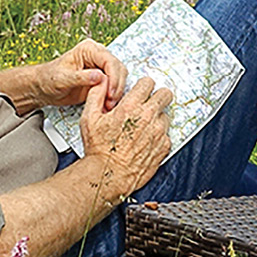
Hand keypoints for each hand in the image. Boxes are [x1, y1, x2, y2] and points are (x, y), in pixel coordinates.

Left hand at [37, 39, 126, 109]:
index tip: (111, 93)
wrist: (43, 89)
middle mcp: (97, 56)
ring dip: (117, 92)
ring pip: (119, 78)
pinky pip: (114, 87)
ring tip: (108, 105)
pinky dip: (113, 96)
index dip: (113, 77)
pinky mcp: (102, 80)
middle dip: (117, 86)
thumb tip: (100, 76)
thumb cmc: (49, 79)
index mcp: (88, 49)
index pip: (109, 60)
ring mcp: (101, 68)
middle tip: (110, 102)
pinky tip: (107, 105)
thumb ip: (81, 77)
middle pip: (118, 69)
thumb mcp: (62, 79)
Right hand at [78, 76, 172, 202]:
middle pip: (165, 94)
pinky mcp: (164, 146)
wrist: (108, 175)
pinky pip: (167, 134)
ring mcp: (158, 132)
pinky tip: (146, 141)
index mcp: (130, 107)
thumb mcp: (89, 118)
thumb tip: (101, 81)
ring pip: (166, 115)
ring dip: (157, 118)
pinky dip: (159, 135)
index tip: (141, 91)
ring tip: (143, 127)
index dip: (144, 85)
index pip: (148, 83)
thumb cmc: (99, 149)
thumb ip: (96, 95)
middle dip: (158, 96)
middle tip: (150, 103)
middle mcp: (147, 117)